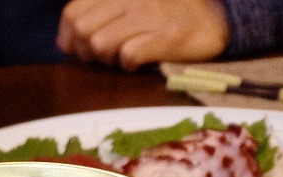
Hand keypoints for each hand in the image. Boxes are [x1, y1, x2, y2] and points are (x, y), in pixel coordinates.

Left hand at [57, 0, 230, 69]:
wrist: (214, 17)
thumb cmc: (166, 13)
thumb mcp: (130, 3)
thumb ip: (99, 12)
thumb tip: (67, 40)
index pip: (72, 12)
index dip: (69, 37)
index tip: (79, 48)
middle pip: (81, 30)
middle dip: (86, 51)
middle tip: (104, 56)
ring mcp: (149, 14)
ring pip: (99, 43)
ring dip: (106, 59)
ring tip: (122, 56)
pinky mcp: (167, 35)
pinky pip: (129, 55)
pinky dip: (129, 64)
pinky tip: (139, 61)